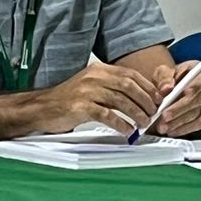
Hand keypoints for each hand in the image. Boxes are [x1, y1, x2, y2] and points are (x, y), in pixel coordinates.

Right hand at [33, 64, 158, 134]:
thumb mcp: (91, 86)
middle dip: (145, 100)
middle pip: (128, 85)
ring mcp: (87, 91)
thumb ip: (112, 88)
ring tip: (144, 123)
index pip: (130, 74)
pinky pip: (106, 115)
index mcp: (99, 69)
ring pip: (120, 100)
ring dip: (136, 113)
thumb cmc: (68, 100)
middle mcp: (94, 77)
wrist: (42, 107)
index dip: (147, 87)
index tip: (157, 98)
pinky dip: (120, 123)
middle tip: (153, 113)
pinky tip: (127, 131)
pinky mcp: (80, 107)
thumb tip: (138, 98)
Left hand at [147, 60, 200, 137]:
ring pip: (198, 113)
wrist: (172, 87)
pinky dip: (186, 129)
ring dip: (180, 122)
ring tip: (164, 127)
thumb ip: (164, 78)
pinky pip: (200, 124)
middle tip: (164, 116)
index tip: (179, 95)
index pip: (199, 81)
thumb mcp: (163, 72)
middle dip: (179, 109)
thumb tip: (166, 88)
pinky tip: (173, 131)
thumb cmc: (169, 79)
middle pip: (198, 99)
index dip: (192, 88)